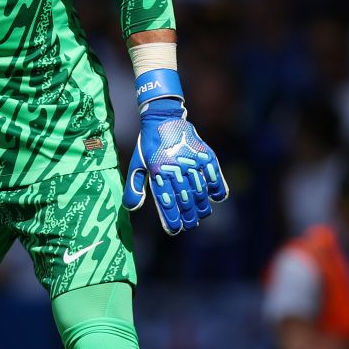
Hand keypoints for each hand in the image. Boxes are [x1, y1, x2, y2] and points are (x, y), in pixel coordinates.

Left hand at [122, 97, 228, 234]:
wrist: (163, 118)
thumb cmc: (148, 144)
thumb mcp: (137, 163)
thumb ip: (135, 186)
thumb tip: (131, 208)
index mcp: (157, 172)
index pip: (166, 203)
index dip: (172, 220)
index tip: (175, 230)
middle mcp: (175, 169)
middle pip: (186, 202)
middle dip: (188, 218)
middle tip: (189, 225)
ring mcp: (192, 163)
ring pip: (201, 193)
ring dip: (202, 208)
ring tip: (200, 215)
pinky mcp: (205, 156)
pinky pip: (214, 178)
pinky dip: (217, 190)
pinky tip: (215, 198)